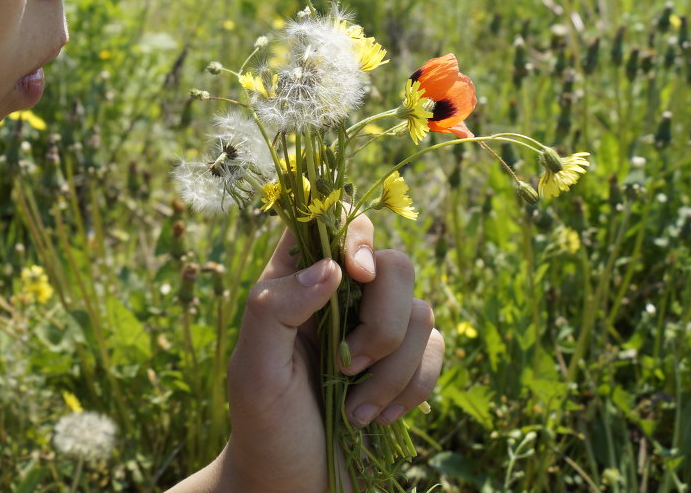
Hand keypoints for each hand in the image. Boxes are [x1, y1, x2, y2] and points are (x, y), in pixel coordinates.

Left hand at [217, 215, 443, 492]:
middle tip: (346, 366)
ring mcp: (378, 329)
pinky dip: (413, 389)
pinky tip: (375, 418)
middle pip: (396, 264)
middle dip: (381, 322)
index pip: (333, 223)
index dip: (357, 234)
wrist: (293, 485)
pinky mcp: (406, 365)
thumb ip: (276, 308)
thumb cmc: (263, 423)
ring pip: (422, 312)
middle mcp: (342, 297)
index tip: (357, 272)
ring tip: (354, 410)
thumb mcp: (254, 368)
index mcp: (296, 283)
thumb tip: (330, 267)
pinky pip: (435, 351)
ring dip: (392, 370)